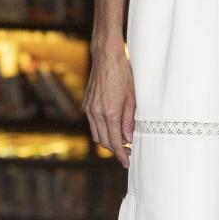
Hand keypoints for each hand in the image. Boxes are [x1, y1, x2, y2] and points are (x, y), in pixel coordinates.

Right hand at [84, 43, 135, 168]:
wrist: (106, 58)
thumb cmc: (123, 75)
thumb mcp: (132, 99)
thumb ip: (129, 121)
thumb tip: (128, 139)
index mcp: (110, 113)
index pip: (115, 142)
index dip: (121, 155)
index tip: (127, 162)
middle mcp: (96, 113)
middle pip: (104, 142)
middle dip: (115, 150)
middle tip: (128, 153)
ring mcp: (89, 109)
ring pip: (97, 135)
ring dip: (108, 141)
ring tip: (121, 142)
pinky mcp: (87, 104)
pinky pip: (93, 124)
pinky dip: (102, 130)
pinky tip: (112, 128)